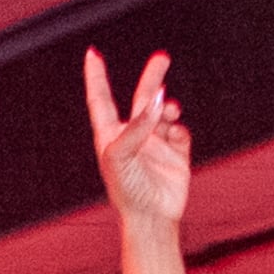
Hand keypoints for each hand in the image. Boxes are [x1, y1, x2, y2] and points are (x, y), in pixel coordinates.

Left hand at [83, 47, 190, 230]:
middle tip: (162, 58)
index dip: (96, 78)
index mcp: (111, 136)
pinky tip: (175, 136)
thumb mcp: (121, 156)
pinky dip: (179, 128)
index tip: (92, 55)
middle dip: (152, 78)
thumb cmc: (127, 191)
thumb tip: (156, 102)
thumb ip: (137, 127)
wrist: (152, 218)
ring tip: (170, 110)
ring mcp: (155, 144)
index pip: (101, 100)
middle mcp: (133, 137)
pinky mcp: (176, 153)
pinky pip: (180, 130)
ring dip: (168, 107)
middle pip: (141, 98)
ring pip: (164, 113)